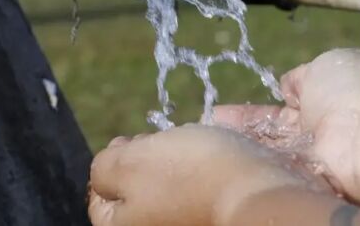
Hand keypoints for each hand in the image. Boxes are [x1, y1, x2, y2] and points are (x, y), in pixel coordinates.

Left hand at [88, 124, 328, 225]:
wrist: (259, 193)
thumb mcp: (128, 162)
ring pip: (169, 186)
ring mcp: (187, 223)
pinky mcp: (215, 216)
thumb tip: (105, 169)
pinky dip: (203, 172)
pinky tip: (214, 159)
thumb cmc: (190, 176)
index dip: (114, 160)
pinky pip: (199, 189)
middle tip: (164, 144)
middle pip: (137, 191)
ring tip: (193, 149)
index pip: (100, 197)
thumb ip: (103, 166)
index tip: (133, 141)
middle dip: (147, 159)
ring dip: (177, 162)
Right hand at [214, 48, 359, 205]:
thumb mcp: (326, 66)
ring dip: (239, 148)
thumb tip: (287, 84)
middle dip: (238, 133)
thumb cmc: (356, 91)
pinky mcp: (307, 183)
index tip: (220, 113)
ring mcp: (310, 160)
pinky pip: (273, 173)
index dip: (250, 113)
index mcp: (324, 101)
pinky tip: (222, 162)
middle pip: (269, 136)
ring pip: (267, 154)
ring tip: (205, 144)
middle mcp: (316, 134)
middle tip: (206, 130)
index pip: (279, 110)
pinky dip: (250, 167)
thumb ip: (302, 77)